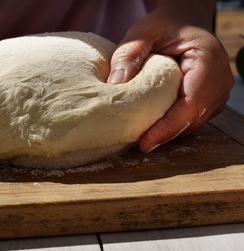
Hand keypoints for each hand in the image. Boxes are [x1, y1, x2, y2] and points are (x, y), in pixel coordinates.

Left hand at [108, 6, 233, 152]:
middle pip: (193, 118)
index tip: (145, 143)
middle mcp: (219, 79)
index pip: (192, 103)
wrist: (182, 22)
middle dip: (165, 134)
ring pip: (193, 123)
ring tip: (141, 139)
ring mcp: (216, 92)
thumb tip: (115, 85)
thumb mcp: (143, 32)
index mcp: (208, 60)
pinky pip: (191, 119)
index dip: (169, 127)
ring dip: (168, 132)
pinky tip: (152, 129)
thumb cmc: (164, 26)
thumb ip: (129, 53)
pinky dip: (172, 126)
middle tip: (136, 145)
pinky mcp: (208, 100)